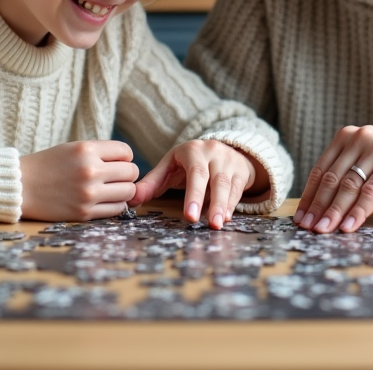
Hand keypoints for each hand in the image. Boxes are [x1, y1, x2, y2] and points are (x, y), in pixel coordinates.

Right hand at [19, 140, 138, 221]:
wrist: (20, 187)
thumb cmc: (47, 165)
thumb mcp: (72, 148)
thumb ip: (100, 153)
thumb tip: (128, 163)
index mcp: (86, 150)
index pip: (126, 152)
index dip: (124, 157)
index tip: (116, 162)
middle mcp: (90, 171)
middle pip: (131, 172)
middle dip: (127, 175)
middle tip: (115, 178)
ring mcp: (88, 194)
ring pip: (129, 192)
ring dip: (123, 191)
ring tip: (111, 190)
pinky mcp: (84, 213)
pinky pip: (116, 209)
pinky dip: (115, 205)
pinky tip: (104, 201)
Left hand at [129, 140, 263, 229]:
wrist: (221, 148)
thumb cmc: (189, 161)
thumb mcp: (170, 167)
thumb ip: (152, 183)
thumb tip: (131, 200)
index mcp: (193, 151)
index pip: (195, 173)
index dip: (193, 194)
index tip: (189, 215)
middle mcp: (214, 153)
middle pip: (215, 180)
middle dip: (213, 203)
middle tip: (210, 225)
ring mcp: (230, 161)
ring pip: (228, 186)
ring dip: (224, 207)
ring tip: (217, 225)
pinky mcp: (241, 171)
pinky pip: (237, 190)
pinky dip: (232, 205)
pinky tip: (225, 218)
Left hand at [295, 126, 372, 233]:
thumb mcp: (366, 159)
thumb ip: (346, 173)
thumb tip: (320, 208)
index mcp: (345, 137)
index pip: (320, 170)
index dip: (309, 196)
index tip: (301, 217)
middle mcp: (358, 138)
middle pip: (332, 179)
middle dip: (319, 207)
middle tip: (309, 228)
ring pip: (349, 186)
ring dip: (335, 211)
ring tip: (324, 230)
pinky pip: (372, 190)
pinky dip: (358, 211)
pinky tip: (349, 226)